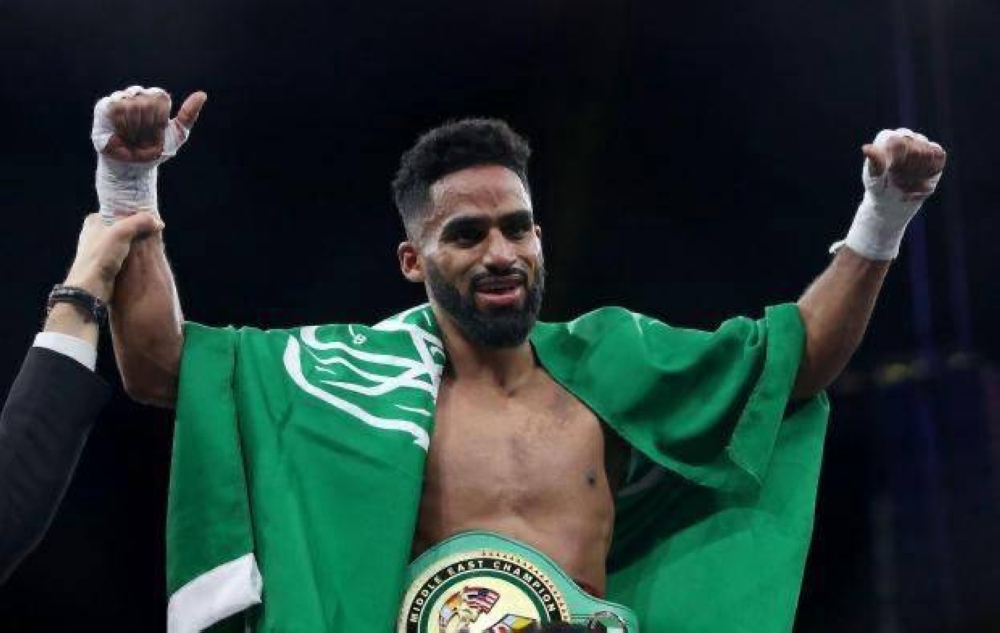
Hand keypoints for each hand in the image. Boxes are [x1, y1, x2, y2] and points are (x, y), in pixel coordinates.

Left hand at [63, 212, 164, 301]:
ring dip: (137, 243)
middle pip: (124, 226)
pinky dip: (134, 255)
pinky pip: (125, 254)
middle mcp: (95, 233)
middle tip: (153, 231)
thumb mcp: (121, 232)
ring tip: (150, 244)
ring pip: (125, 241)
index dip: (136, 213)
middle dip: (138, 229)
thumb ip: (141, 222)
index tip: (150, 218)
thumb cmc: (101, 256)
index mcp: (94, 221)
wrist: (91, 286)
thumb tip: (158, 222)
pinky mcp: (106, 263)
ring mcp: (101, 249)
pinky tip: (142, 258)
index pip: (120, 211)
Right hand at [92, 86, 206, 218]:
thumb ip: (188, 114)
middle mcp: (138, 94)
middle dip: (148, 126)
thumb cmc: (155, 149)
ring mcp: (120, 99)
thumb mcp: (177, 134)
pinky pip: (116, 109)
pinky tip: (122, 135)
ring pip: (132, 105)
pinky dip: (122, 126)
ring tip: (133, 137)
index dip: (159, 118)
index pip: (160, 97)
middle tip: (144, 138)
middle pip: (147, 102)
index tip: (158, 133)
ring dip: (135, 128)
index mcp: (155, 99)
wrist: (135, 165)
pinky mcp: (105, 107)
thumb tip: (202, 94)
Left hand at [838, 129, 947, 260]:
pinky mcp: (933, 158)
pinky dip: (929, 172)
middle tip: (897, 182)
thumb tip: (866, 148)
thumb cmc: (877, 195)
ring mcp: (919, 148)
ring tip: (906, 184)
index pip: (893, 137)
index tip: (888, 172)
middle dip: (904, 165)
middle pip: (910, 142)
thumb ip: (874, 162)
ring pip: (923, 150)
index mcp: (885, 140)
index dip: (892, 156)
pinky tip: (919, 183)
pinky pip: (936, 158)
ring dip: (916, 169)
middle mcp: (903, 140)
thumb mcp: (875, 181)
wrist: (890, 210)